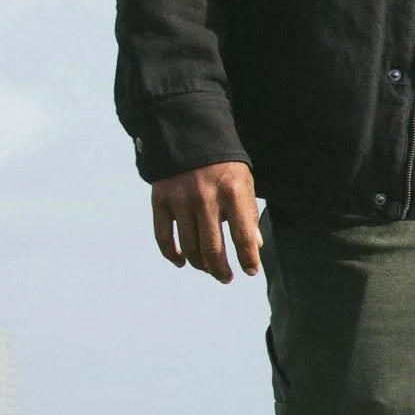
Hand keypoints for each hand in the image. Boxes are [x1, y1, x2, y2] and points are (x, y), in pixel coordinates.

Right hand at [152, 161, 261, 281]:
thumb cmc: (224, 167)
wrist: (189, 136)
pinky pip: (164, 236)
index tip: (251, 272)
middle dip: (221, 269)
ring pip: (189, 247)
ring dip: (200, 264)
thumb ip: (248, 214)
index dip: (248, 258)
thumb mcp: (244, 183)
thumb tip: (254, 246)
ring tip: (208, 269)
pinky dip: (172, 254)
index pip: (242, 235)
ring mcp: (180, 199)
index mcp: (232, 192)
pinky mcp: (160, 200)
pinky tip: (182, 262)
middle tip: (226, 278)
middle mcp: (205, 197)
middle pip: (212, 248)